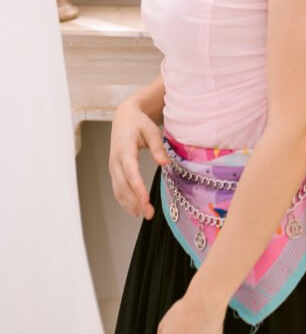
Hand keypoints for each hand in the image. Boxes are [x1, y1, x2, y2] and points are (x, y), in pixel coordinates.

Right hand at [109, 98, 167, 219]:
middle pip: (123, 185)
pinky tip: (135, 209)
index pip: (130, 171)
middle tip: (149, 213)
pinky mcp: (114, 171)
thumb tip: (165, 163)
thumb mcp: (151, 130)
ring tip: (144, 215)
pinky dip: (125, 201)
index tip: (145, 200)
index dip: (137, 187)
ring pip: (118, 190)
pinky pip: (117, 189)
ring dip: (129, 204)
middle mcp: (115, 160)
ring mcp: (113, 167)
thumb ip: (157, 147)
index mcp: (124, 148)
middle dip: (135, 201)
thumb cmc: (139, 124)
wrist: (124, 119)